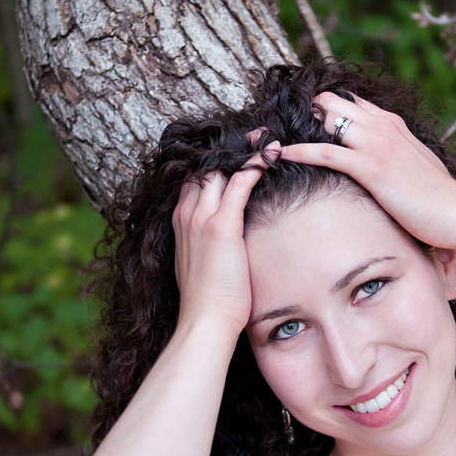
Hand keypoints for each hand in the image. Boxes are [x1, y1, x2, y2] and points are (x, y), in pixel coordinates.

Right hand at [171, 147, 276, 333]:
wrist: (204, 320)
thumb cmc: (208, 300)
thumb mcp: (203, 264)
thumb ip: (209, 246)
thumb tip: (226, 244)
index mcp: (181, 222)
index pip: (195, 179)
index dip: (214, 163)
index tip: (235, 152)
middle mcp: (188, 214)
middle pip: (206, 167)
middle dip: (229, 149)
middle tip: (254, 135)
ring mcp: (202, 218)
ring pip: (221, 168)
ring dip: (245, 149)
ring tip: (266, 136)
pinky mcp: (222, 225)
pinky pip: (240, 181)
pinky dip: (256, 162)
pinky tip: (273, 151)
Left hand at [279, 92, 455, 247]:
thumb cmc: (438, 196)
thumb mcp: (415, 164)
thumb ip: (395, 154)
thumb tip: (379, 161)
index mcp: (392, 124)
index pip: (350, 101)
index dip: (323, 108)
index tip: (300, 117)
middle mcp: (383, 126)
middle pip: (333, 103)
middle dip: (303, 111)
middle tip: (275, 123)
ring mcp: (376, 144)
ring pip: (327, 120)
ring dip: (296, 126)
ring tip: (268, 135)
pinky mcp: (371, 166)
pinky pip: (326, 152)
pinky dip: (300, 151)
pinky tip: (280, 153)